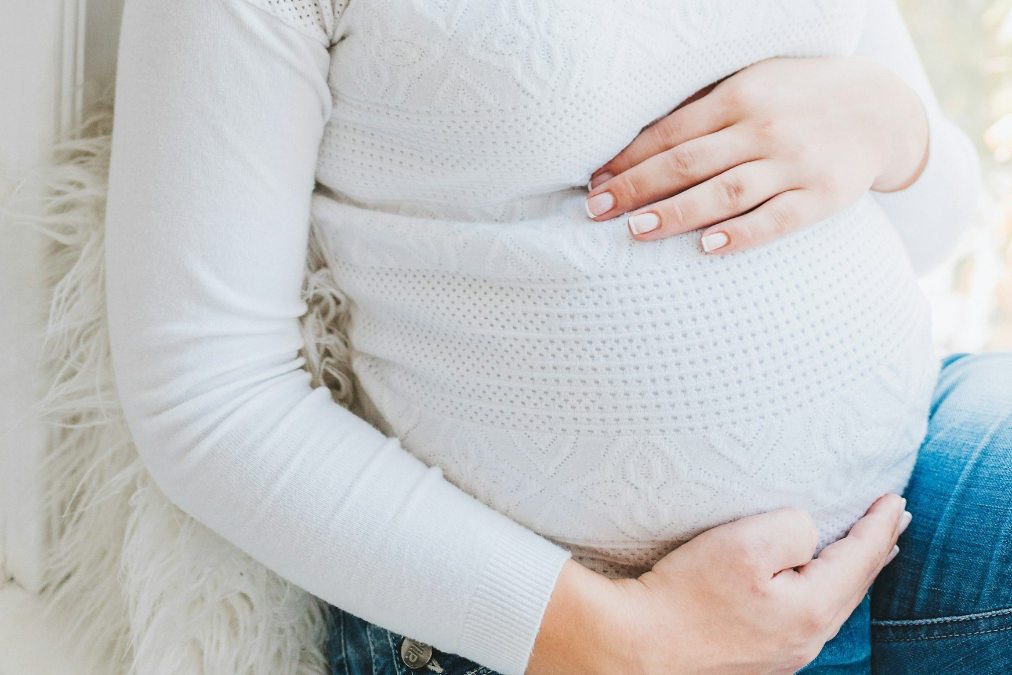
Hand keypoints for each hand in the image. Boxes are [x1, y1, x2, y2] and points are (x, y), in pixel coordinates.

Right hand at [527, 494, 910, 674]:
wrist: (635, 646)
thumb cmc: (686, 593)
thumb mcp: (745, 543)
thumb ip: (794, 528)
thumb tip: (808, 534)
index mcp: (812, 610)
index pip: (861, 559)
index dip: (880, 525)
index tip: (896, 499)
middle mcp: (806, 640)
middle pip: (854, 586)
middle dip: (875, 549)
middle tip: (894, 519)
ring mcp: (782, 654)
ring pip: (831, 604)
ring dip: (850, 570)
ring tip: (865, 550)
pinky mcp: (756, 656)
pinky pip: (805, 616)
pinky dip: (821, 589)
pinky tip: (812, 583)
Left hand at [583, 56, 929, 253]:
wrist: (882, 108)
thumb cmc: (798, 97)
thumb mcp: (753, 83)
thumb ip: (704, 109)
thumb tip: (638, 143)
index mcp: (739, 96)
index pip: (671, 132)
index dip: (628, 159)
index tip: (594, 182)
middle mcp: (763, 127)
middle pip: (687, 162)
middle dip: (636, 187)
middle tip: (597, 211)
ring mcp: (794, 163)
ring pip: (725, 192)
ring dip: (676, 212)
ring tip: (636, 229)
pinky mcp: (822, 195)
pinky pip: (777, 219)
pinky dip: (742, 234)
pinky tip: (708, 247)